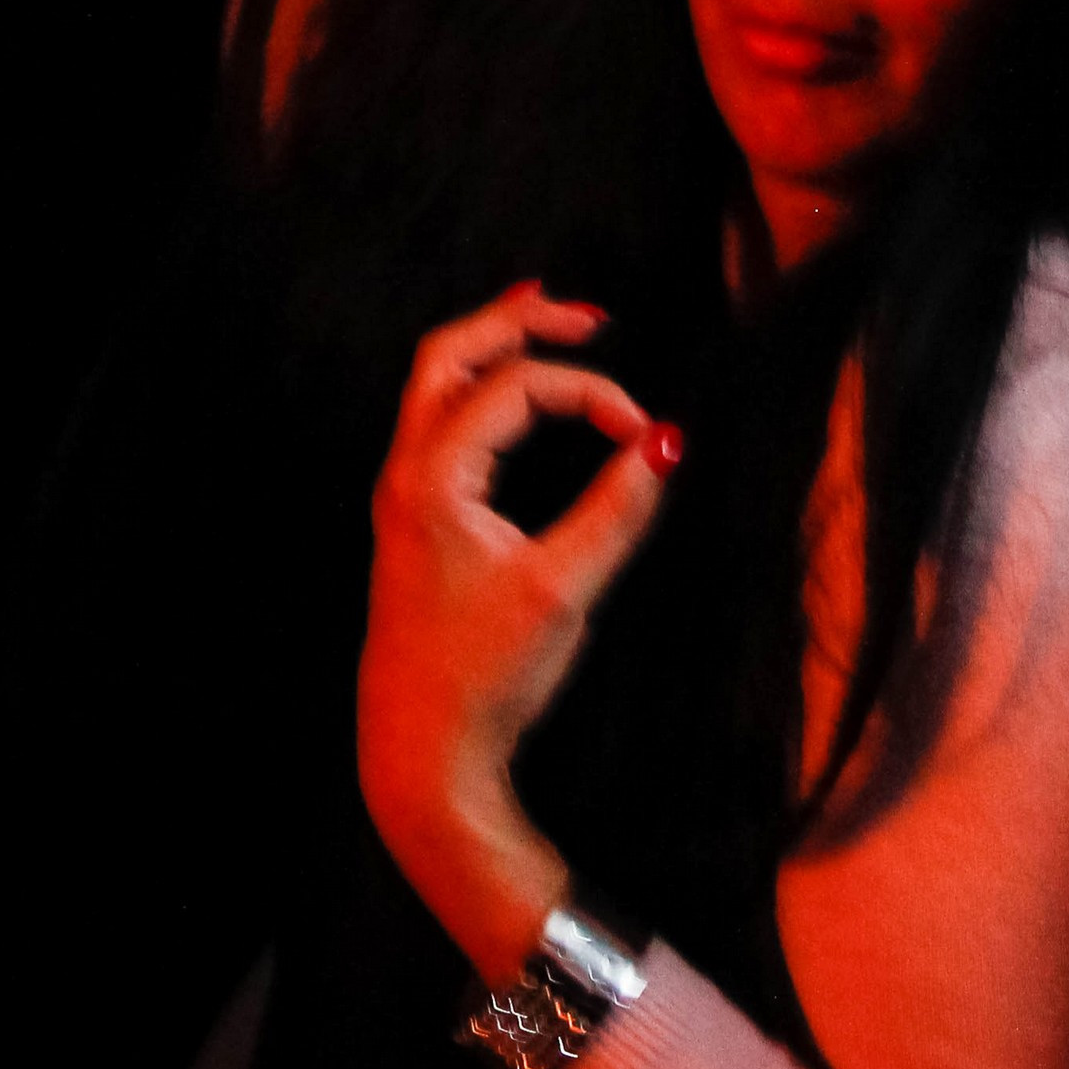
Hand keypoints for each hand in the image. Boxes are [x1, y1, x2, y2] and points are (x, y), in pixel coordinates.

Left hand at [358, 284, 682, 979]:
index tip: (643, 435)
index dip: (591, 393)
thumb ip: (618, 510)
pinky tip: (511, 398)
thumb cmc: (486, 676)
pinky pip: (436, 423)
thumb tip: (667, 441)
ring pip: (435, 386)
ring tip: (545, 318)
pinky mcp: (413, 524)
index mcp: (433, 480)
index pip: (517, 390)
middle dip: (520, 324)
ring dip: (491, 347)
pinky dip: (477, 389)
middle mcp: (406, 475)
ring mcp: (401, 498)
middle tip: (589, 316)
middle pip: (450, 355)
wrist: (422, 753)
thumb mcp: (563, 590)